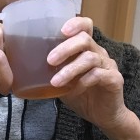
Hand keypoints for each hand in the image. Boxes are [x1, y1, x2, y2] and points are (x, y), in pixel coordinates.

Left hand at [47, 16, 130, 132]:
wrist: (104, 116)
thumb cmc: (82, 96)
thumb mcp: (62, 82)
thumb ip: (52, 73)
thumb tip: (25, 69)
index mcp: (87, 50)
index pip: (86, 26)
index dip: (75, 23)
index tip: (61, 30)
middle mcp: (99, 54)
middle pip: (85, 39)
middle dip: (65, 48)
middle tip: (50, 60)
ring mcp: (108, 66)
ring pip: (90, 58)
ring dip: (70, 69)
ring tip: (55, 82)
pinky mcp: (114, 80)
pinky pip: (99, 75)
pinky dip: (83, 82)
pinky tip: (74, 91)